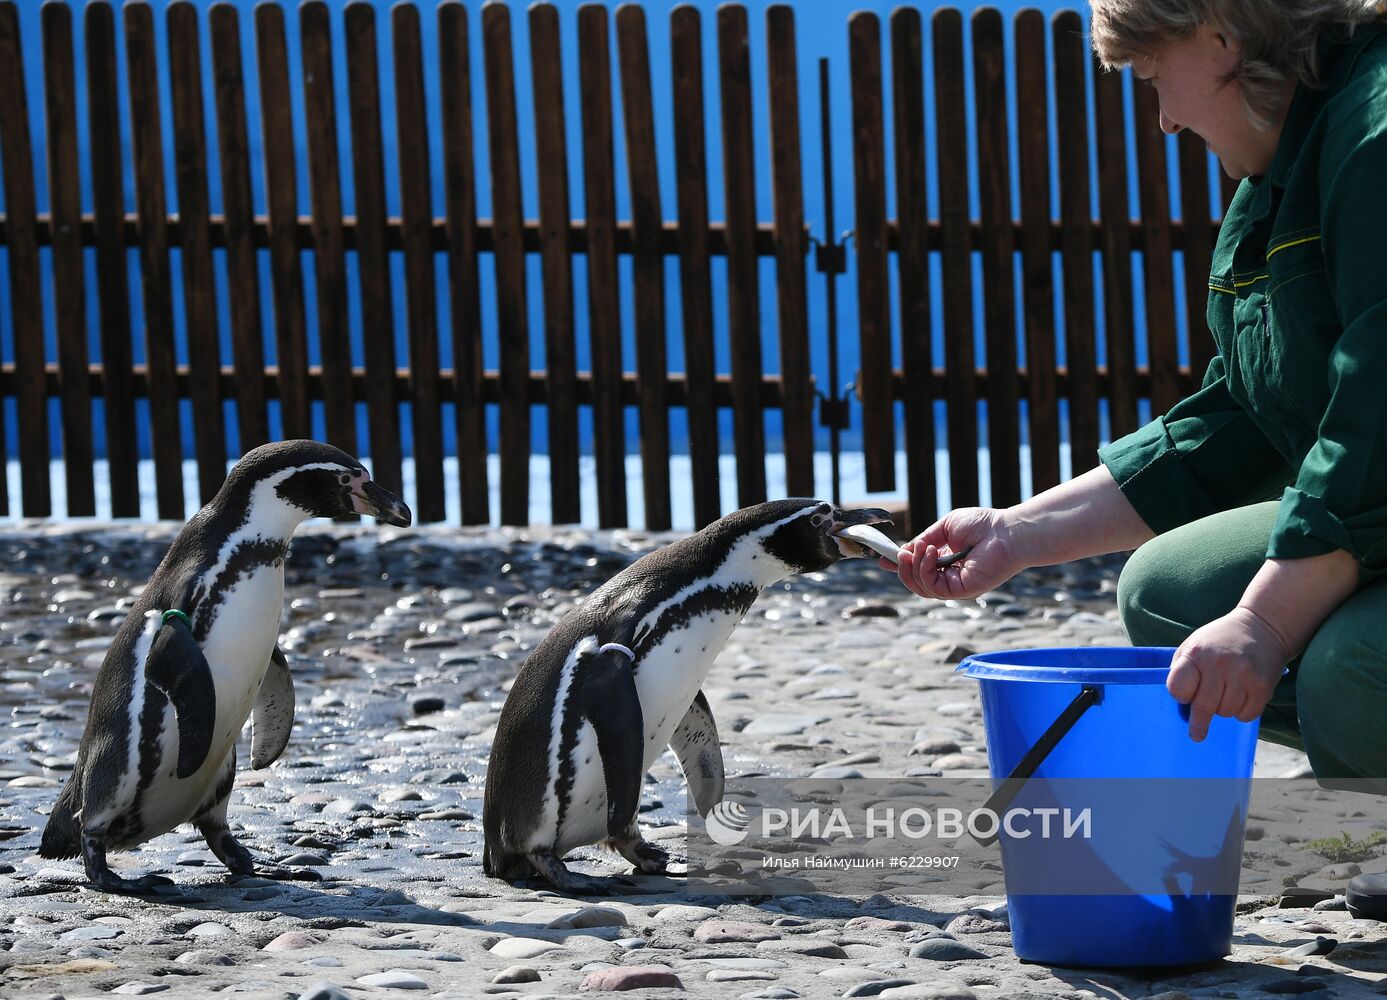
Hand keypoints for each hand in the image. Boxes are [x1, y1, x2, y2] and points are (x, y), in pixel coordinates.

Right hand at [885, 507, 1020, 599]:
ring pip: (921, 587)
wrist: (1006, 532)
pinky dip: (925, 570)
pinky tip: (930, 553)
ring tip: (919, 549)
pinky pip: (932, 587)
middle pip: (916, 582)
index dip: (900, 566)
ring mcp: (955, 586)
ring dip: (913, 568)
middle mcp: (950, 576)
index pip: (919, 569)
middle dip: (902, 569)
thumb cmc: (982, 525)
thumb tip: (905, 550)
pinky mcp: (960, 591)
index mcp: (947, 561)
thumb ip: (925, 539)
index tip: (882, 560)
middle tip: (900, 554)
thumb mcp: (944, 528)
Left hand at [1167, 606, 1289, 741]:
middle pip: (1203, 707)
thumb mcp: (1193, 645)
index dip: (1180, 696)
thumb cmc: (1219, 640)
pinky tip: (1242, 697)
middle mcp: (1220, 664)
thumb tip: (1179, 703)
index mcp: (1197, 653)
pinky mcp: (1263, 686)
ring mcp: (1244, 675)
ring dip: (1223, 710)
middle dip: (1198, 723)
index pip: (1179, 687)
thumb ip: (1183, 671)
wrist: (1262, 628)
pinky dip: (1242, 712)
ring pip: (1226, 713)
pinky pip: (1247, 715)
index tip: (1183, 698)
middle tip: (1196, 735)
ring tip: (1226, 693)